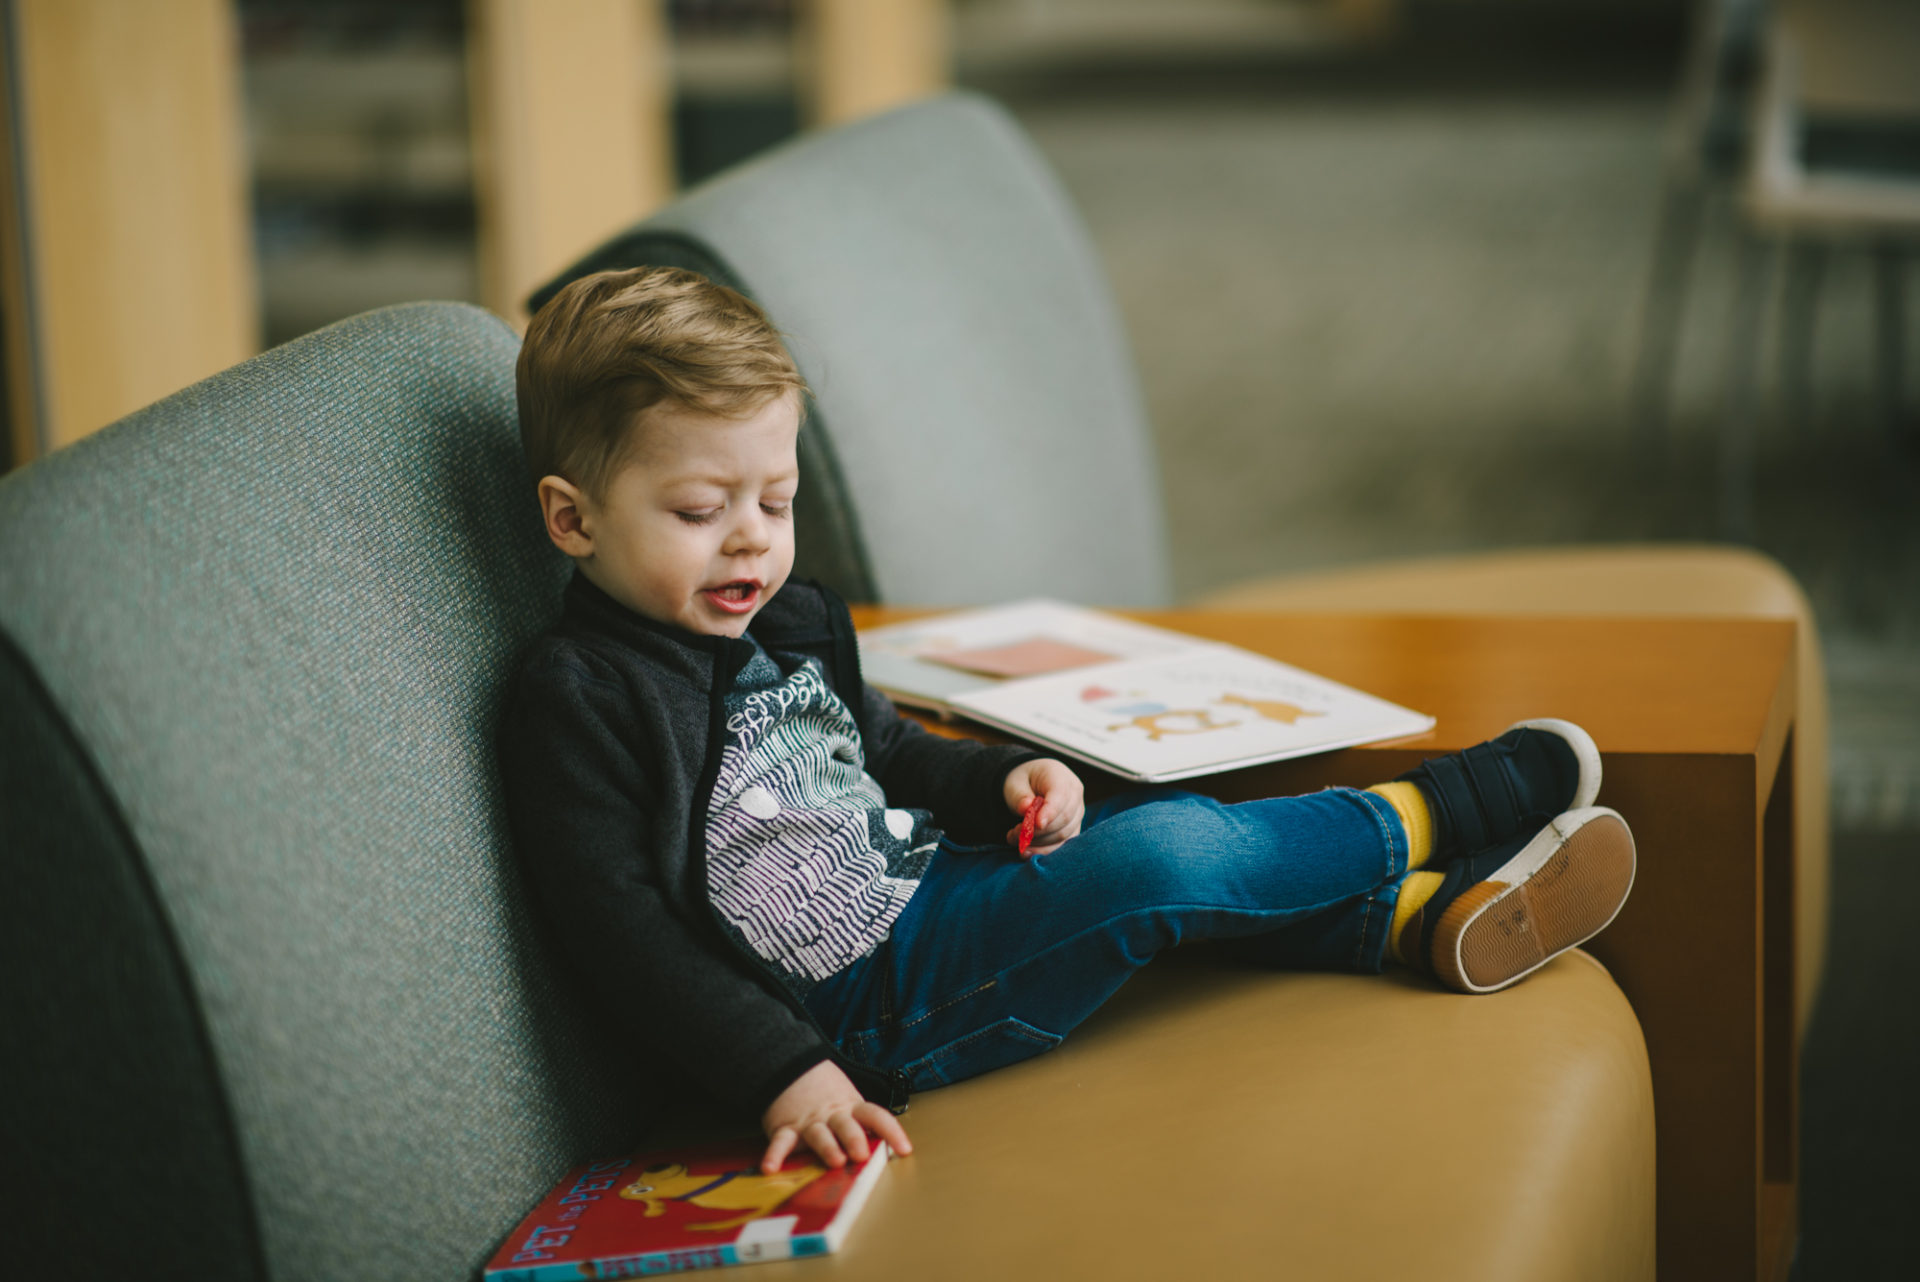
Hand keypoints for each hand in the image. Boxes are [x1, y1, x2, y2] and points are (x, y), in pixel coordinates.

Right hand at [760, 1060, 912, 1174]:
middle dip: (855, 1139)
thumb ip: (862, 1128)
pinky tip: (771, 1168)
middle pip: (846, 1125)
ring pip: (818, 1134)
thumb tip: (886, 1156)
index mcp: (852, 1108)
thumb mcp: (849, 1105)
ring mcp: (809, 1121)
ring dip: (827, 1147)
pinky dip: (774, 1155)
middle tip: (862, 1155)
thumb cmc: (828, 1096)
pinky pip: (780, 1142)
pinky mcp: (785, 1128)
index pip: (876, 1116)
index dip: (892, 1131)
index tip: (905, 1149)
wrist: (791, 1068)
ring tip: (834, 1160)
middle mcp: (832, 1115)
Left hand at [1003, 758, 1084, 854]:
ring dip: (1039, 842)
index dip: (1050, 812)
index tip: (1035, 825)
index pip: (1061, 796)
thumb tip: (1026, 808)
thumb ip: (1020, 796)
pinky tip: (1028, 851)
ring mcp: (1077, 812)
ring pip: (1064, 834)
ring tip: (1016, 839)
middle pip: (1064, 818)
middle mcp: (1074, 794)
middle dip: (1039, 831)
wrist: (1031, 782)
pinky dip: (1045, 850)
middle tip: (1016, 833)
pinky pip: (1064, 844)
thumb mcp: (1014, 784)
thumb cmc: (1024, 781)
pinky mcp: (1074, 827)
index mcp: (1060, 776)